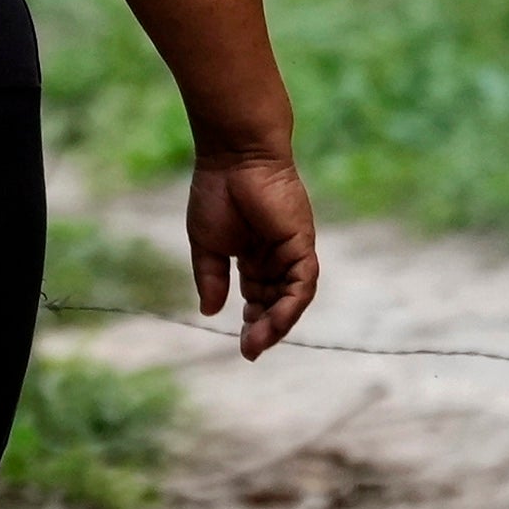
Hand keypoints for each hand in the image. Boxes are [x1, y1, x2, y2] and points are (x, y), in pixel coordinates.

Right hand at [188, 150, 317, 359]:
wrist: (233, 158)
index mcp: (253, 257)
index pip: (258, 297)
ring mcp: (291, 252)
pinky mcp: (302, 244)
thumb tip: (210, 312)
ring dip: (277, 323)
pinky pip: (303, 283)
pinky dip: (291, 305)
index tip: (242, 344)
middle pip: (275, 302)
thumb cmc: (216, 193)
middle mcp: (276, 258)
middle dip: (264, 328)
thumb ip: (211, 279)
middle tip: (250, 349)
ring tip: (257, 342)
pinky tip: (275, 322)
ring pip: (291, 298)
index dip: (251, 322)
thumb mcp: (206, 245)